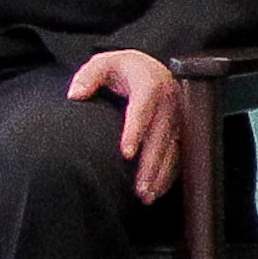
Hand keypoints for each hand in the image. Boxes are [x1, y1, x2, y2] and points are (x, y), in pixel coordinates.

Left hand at [66, 47, 179, 202]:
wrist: (151, 67)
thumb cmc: (125, 68)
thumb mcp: (103, 63)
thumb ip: (87, 76)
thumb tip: (75, 94)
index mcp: (150, 82)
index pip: (142, 109)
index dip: (135, 132)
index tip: (126, 154)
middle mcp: (169, 100)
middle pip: (159, 137)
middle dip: (150, 165)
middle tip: (139, 187)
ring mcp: (178, 116)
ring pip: (172, 149)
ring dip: (160, 174)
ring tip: (147, 195)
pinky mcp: (181, 129)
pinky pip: (178, 154)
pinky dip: (169, 174)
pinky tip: (158, 189)